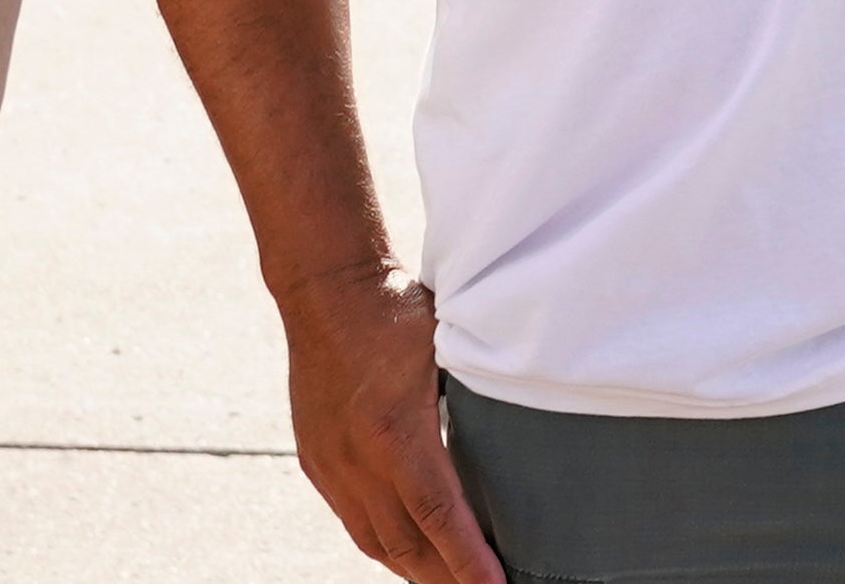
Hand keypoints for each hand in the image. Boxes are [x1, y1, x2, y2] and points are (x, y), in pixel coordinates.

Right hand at [278, 266, 502, 583]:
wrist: (325, 290)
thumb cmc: (396, 310)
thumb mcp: (450, 344)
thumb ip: (481, 389)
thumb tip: (528, 416)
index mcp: (393, 432)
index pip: (439, 515)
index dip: (469, 561)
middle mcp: (355, 460)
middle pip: (405, 544)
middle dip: (446, 578)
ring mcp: (330, 465)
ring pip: (375, 541)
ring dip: (416, 568)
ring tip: (453, 581)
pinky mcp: (316, 461)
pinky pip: (353, 520)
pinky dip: (386, 542)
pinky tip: (411, 549)